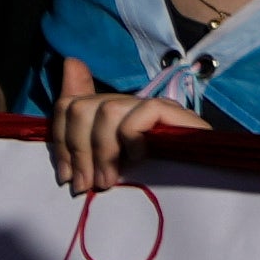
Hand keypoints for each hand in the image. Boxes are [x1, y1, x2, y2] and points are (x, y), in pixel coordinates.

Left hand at [52, 77, 163, 199]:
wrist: (200, 193)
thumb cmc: (153, 185)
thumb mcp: (108, 166)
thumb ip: (83, 134)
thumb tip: (70, 66)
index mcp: (110, 113)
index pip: (69, 103)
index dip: (58, 138)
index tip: (65, 175)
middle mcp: (129, 104)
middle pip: (82, 107)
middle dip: (77, 150)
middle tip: (86, 186)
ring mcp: (152, 107)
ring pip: (108, 110)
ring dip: (103, 152)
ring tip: (109, 182)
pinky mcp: (173, 114)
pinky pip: (139, 115)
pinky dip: (132, 139)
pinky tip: (139, 159)